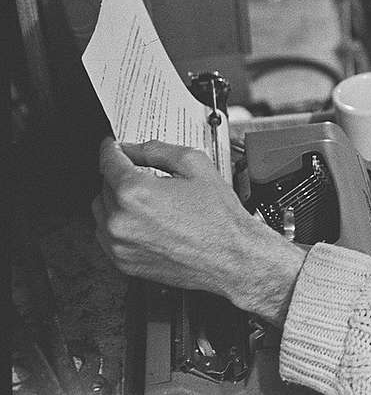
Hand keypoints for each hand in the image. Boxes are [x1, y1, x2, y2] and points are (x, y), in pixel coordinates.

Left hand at [93, 138, 305, 325]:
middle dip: (121, 175)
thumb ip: (159, 150)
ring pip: (102, 210)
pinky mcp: (123, 262)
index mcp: (136, 193)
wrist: (231, 257)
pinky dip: (119, 224)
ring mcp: (119, 244)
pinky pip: (107, 236)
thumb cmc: (219, 218)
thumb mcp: (196, 166)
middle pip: (104, 185)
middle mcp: (120, 221)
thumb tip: (135, 148)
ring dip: (116, 200)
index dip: (112, 148)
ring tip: (147, 200)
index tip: (114, 146)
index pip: (108, 161)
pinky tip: (145, 220)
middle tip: (144, 175)